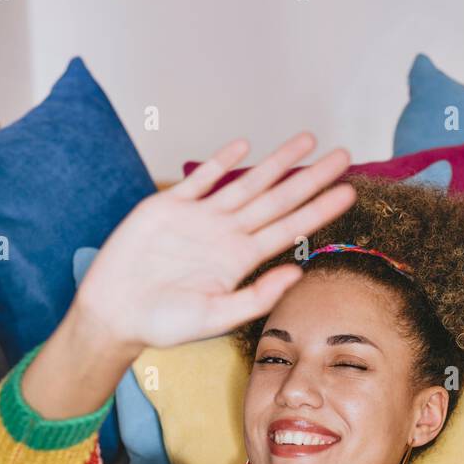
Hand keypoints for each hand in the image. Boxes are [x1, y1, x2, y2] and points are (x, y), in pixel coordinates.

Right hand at [70, 131, 355, 351]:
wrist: (115, 313)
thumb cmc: (163, 323)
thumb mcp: (215, 317)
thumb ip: (257, 296)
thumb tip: (297, 274)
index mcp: (240, 260)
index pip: (290, 229)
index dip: (319, 210)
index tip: (349, 192)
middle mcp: (226, 235)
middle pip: (277, 199)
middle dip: (311, 177)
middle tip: (343, 156)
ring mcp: (199, 218)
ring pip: (246, 182)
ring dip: (277, 162)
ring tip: (307, 140)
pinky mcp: (168, 206)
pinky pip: (200, 180)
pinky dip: (220, 162)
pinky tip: (243, 146)